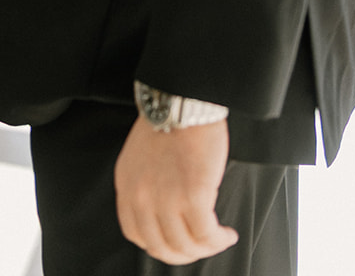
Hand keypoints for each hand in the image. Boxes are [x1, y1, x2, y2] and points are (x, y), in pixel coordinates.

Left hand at [114, 115, 236, 266]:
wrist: (182, 100)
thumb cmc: (168, 122)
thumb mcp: (140, 157)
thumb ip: (144, 185)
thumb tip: (162, 213)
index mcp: (127, 186)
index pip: (135, 233)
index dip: (158, 244)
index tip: (174, 242)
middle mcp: (142, 197)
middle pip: (161, 247)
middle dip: (184, 253)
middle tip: (200, 246)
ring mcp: (166, 199)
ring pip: (186, 245)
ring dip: (206, 248)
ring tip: (219, 239)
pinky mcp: (193, 196)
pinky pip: (207, 235)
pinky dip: (220, 240)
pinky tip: (227, 233)